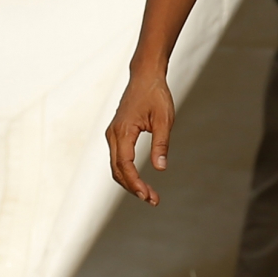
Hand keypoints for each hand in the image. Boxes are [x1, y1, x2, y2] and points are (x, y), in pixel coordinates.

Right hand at [106, 69, 175, 204]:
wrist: (145, 76)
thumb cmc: (156, 95)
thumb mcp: (164, 120)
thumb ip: (161, 144)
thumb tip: (160, 168)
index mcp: (123, 131)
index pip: (125, 165)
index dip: (135, 182)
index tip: (148, 195)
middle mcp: (113, 135)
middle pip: (118, 170)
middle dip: (134, 187)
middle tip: (153, 200)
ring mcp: (113, 134)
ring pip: (116, 166)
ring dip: (130, 182)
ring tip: (149, 194)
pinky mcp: (117, 134)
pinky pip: (118, 158)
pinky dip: (127, 172)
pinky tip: (140, 180)